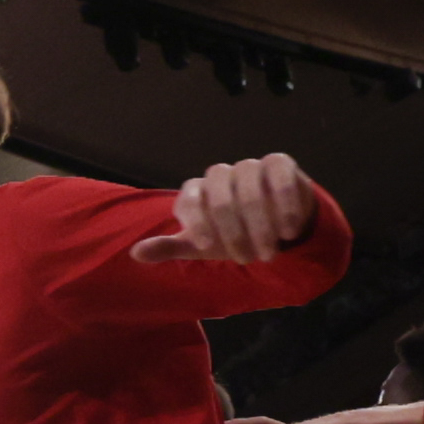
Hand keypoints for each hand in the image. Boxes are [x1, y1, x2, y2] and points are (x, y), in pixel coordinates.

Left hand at [132, 154, 327, 268]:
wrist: (274, 226)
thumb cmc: (232, 235)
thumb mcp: (200, 245)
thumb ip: (170, 247)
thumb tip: (135, 254)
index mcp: (197, 191)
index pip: (189, 199)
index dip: (197, 222)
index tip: (208, 247)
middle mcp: (220, 175)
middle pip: (220, 195)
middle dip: (234, 232)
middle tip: (248, 259)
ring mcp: (249, 167)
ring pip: (249, 187)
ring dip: (261, 223)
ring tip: (270, 250)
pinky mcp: (278, 164)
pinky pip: (280, 175)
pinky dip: (285, 203)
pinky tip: (289, 230)